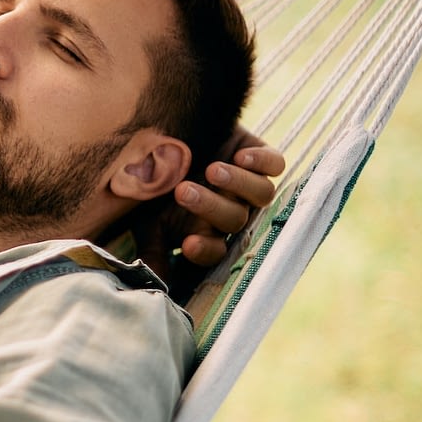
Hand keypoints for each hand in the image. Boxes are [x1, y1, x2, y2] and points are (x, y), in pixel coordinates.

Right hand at [135, 127, 285, 294]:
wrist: (163, 137)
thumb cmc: (152, 183)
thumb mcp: (146, 218)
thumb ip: (153, 250)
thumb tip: (155, 284)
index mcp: (204, 231)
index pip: (213, 251)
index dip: (204, 250)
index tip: (187, 244)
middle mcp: (230, 210)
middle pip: (235, 219)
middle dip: (210, 207)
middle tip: (183, 192)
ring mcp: (246, 184)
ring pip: (261, 194)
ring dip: (237, 185)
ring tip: (213, 171)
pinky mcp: (258, 156)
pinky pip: (275, 164)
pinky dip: (262, 162)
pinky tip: (240, 156)